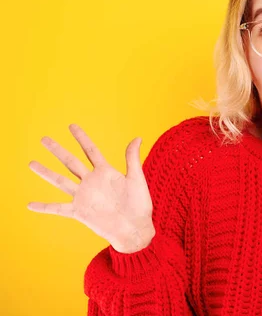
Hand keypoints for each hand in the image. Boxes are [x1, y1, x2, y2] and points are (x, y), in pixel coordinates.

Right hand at [27, 124, 154, 252]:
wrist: (135, 228)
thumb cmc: (139, 204)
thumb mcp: (136, 178)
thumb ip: (132, 158)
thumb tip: (138, 137)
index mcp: (105, 172)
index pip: (90, 151)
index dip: (81, 138)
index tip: (71, 126)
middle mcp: (92, 182)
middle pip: (71, 162)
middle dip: (58, 150)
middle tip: (44, 139)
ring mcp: (84, 196)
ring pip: (61, 181)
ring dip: (46, 172)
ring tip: (31, 163)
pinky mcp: (80, 212)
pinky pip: (59, 208)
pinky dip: (44, 207)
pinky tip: (30, 204)